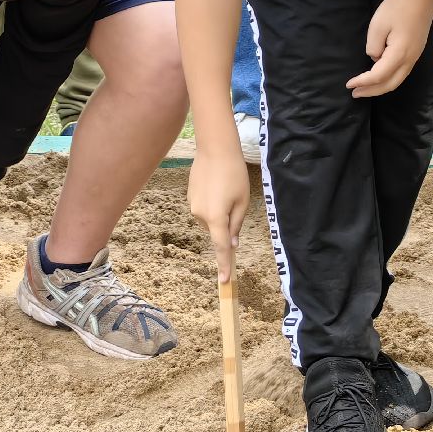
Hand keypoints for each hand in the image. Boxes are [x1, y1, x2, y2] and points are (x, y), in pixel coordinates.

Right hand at [188, 144, 249, 282]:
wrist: (215, 150)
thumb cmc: (234, 175)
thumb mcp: (242, 201)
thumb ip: (236, 224)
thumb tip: (232, 243)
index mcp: (216, 218)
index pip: (221, 248)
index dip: (224, 265)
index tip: (224, 281)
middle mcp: (200, 216)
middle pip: (217, 231)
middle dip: (227, 225)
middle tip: (237, 202)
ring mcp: (193, 206)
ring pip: (210, 220)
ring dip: (219, 213)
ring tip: (226, 189)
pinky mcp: (190, 197)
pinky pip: (204, 209)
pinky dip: (212, 204)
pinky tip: (217, 186)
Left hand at [346, 0, 432, 97]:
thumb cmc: (396, 8)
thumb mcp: (378, 26)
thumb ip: (373, 47)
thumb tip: (375, 58)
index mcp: (399, 54)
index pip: (378, 76)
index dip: (363, 82)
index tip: (349, 84)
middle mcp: (410, 60)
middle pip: (390, 84)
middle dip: (371, 91)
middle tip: (354, 93)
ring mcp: (415, 56)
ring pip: (397, 80)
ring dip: (380, 87)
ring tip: (364, 88)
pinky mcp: (416, 51)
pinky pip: (401, 72)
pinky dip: (388, 79)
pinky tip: (378, 76)